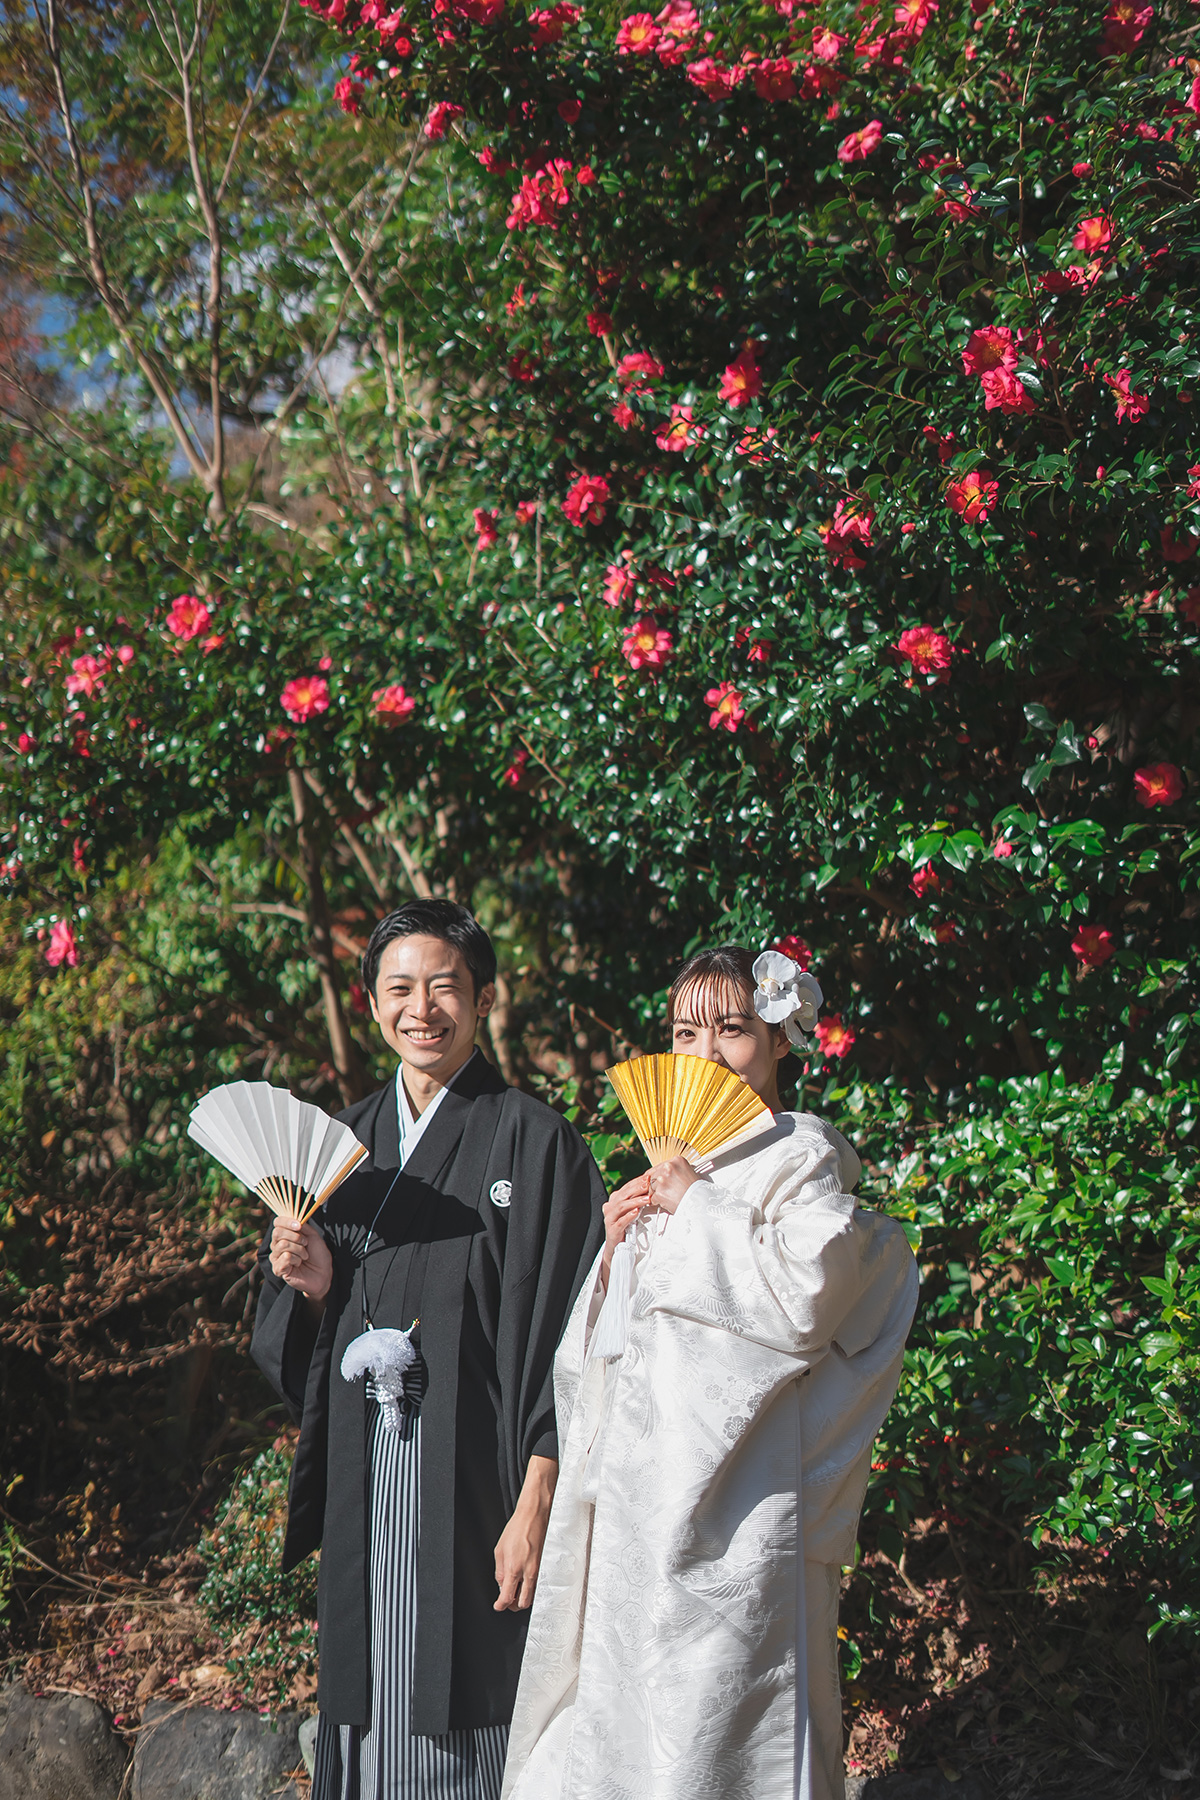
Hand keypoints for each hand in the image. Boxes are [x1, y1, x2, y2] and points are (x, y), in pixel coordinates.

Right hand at [268, 1217, 332, 1307]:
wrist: (323, 1273)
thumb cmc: (318, 1255)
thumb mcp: (312, 1236)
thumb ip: (302, 1226)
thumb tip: (294, 1219)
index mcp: (285, 1235)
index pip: (277, 1222)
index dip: (287, 1222)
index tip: (299, 1226)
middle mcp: (277, 1245)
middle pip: (277, 1232)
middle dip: (296, 1236)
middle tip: (306, 1244)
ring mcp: (276, 1257)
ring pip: (282, 1245)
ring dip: (299, 1249)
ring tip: (305, 1256)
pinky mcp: (278, 1269)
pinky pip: (285, 1258)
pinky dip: (296, 1259)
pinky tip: (299, 1264)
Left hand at [494, 1454, 556, 1611]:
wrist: (534, 1515)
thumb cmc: (517, 1528)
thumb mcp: (499, 1550)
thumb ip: (500, 1571)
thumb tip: (501, 1585)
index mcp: (514, 1569)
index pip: (507, 1598)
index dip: (501, 1606)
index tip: (498, 1605)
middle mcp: (528, 1573)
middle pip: (522, 1603)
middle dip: (513, 1605)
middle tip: (508, 1599)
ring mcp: (539, 1570)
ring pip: (533, 1596)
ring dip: (524, 1597)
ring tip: (517, 1588)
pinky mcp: (546, 1566)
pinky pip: (539, 1584)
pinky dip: (532, 1587)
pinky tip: (526, 1579)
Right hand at [601, 1173, 650, 1285]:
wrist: (617, 1247)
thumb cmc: (627, 1226)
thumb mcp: (631, 1211)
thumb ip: (636, 1200)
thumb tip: (651, 1186)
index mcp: (614, 1200)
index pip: (626, 1188)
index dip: (636, 1182)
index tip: (648, 1177)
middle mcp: (609, 1207)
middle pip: (623, 1194)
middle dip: (636, 1188)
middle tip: (648, 1184)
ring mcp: (609, 1219)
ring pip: (621, 1206)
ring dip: (635, 1201)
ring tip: (647, 1199)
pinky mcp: (612, 1230)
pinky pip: (620, 1221)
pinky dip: (629, 1216)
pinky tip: (637, 1212)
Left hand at [646, 1154, 698, 1214]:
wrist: (701, 1202)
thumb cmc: (697, 1190)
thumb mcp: (688, 1172)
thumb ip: (674, 1171)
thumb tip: (663, 1174)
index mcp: (676, 1160)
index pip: (658, 1167)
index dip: (657, 1176)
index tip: (657, 1180)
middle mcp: (668, 1167)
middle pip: (653, 1177)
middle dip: (657, 1185)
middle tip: (666, 1191)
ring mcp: (663, 1180)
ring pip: (652, 1187)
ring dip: (658, 1193)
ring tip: (670, 1197)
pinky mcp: (660, 1193)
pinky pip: (653, 1198)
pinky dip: (659, 1202)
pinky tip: (668, 1202)